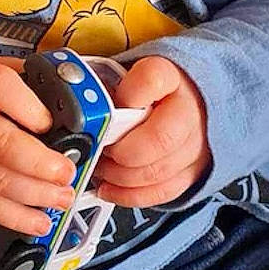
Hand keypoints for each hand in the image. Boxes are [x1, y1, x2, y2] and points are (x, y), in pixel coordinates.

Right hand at [0, 50, 79, 237]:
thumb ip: (16, 73)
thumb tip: (64, 86)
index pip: (0, 89)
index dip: (29, 108)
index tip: (52, 122)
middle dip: (39, 163)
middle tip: (67, 172)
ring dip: (34, 194)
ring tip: (63, 197)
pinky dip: (12, 216)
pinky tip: (38, 222)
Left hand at [93, 56, 210, 207]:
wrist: (186, 100)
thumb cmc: (148, 90)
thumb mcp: (127, 74)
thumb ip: (105, 84)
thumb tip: (73, 101)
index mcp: (170, 77)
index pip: (152, 79)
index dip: (126, 97)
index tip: (107, 106)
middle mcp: (189, 110)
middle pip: (159, 139)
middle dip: (120, 152)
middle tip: (102, 148)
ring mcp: (194, 143)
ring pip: (157, 171)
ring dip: (120, 176)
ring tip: (102, 166)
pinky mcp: (193, 171)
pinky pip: (161, 192)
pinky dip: (129, 195)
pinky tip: (111, 187)